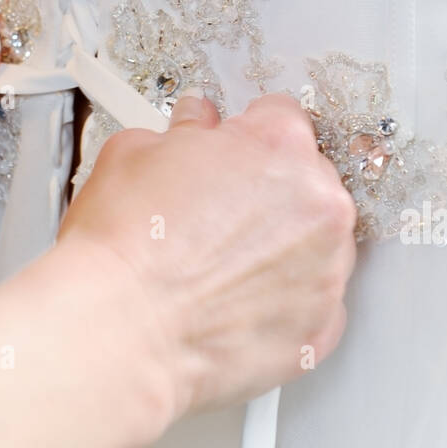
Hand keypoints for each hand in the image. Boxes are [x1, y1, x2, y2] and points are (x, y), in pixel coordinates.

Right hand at [57, 90, 356, 424]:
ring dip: (282, 249)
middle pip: (308, 180)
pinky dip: (283, 304)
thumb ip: (185, 132)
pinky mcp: (321, 329)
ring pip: (316, 245)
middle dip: (268, 191)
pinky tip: (234, 304)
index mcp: (280, 145)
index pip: (281, 116)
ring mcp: (327, 270)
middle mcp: (319, 204)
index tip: (232, 152)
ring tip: (219, 266)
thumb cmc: (123, 250)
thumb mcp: (135, 153)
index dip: (246, 134)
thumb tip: (194, 128)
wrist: (118, 331)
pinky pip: (313, 304)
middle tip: (216, 214)